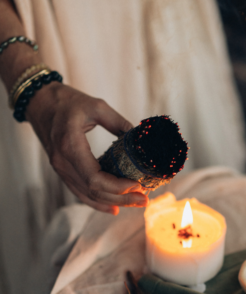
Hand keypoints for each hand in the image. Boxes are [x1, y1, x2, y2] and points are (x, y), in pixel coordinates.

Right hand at [25, 82, 148, 214]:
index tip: (137, 185)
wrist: (40, 102)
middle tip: (144, 199)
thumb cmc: (66, 101)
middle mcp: (62, 162)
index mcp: (70, 145)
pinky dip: (97, 201)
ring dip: (112, 201)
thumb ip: (118, 123)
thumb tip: (138, 138)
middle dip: (122, 198)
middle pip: (93, 190)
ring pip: (87, 195)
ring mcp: (60, 168)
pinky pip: (80, 191)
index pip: (94, 178)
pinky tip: (113, 206)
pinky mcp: (62, 169)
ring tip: (135, 203)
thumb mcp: (96, 106)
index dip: (117, 187)